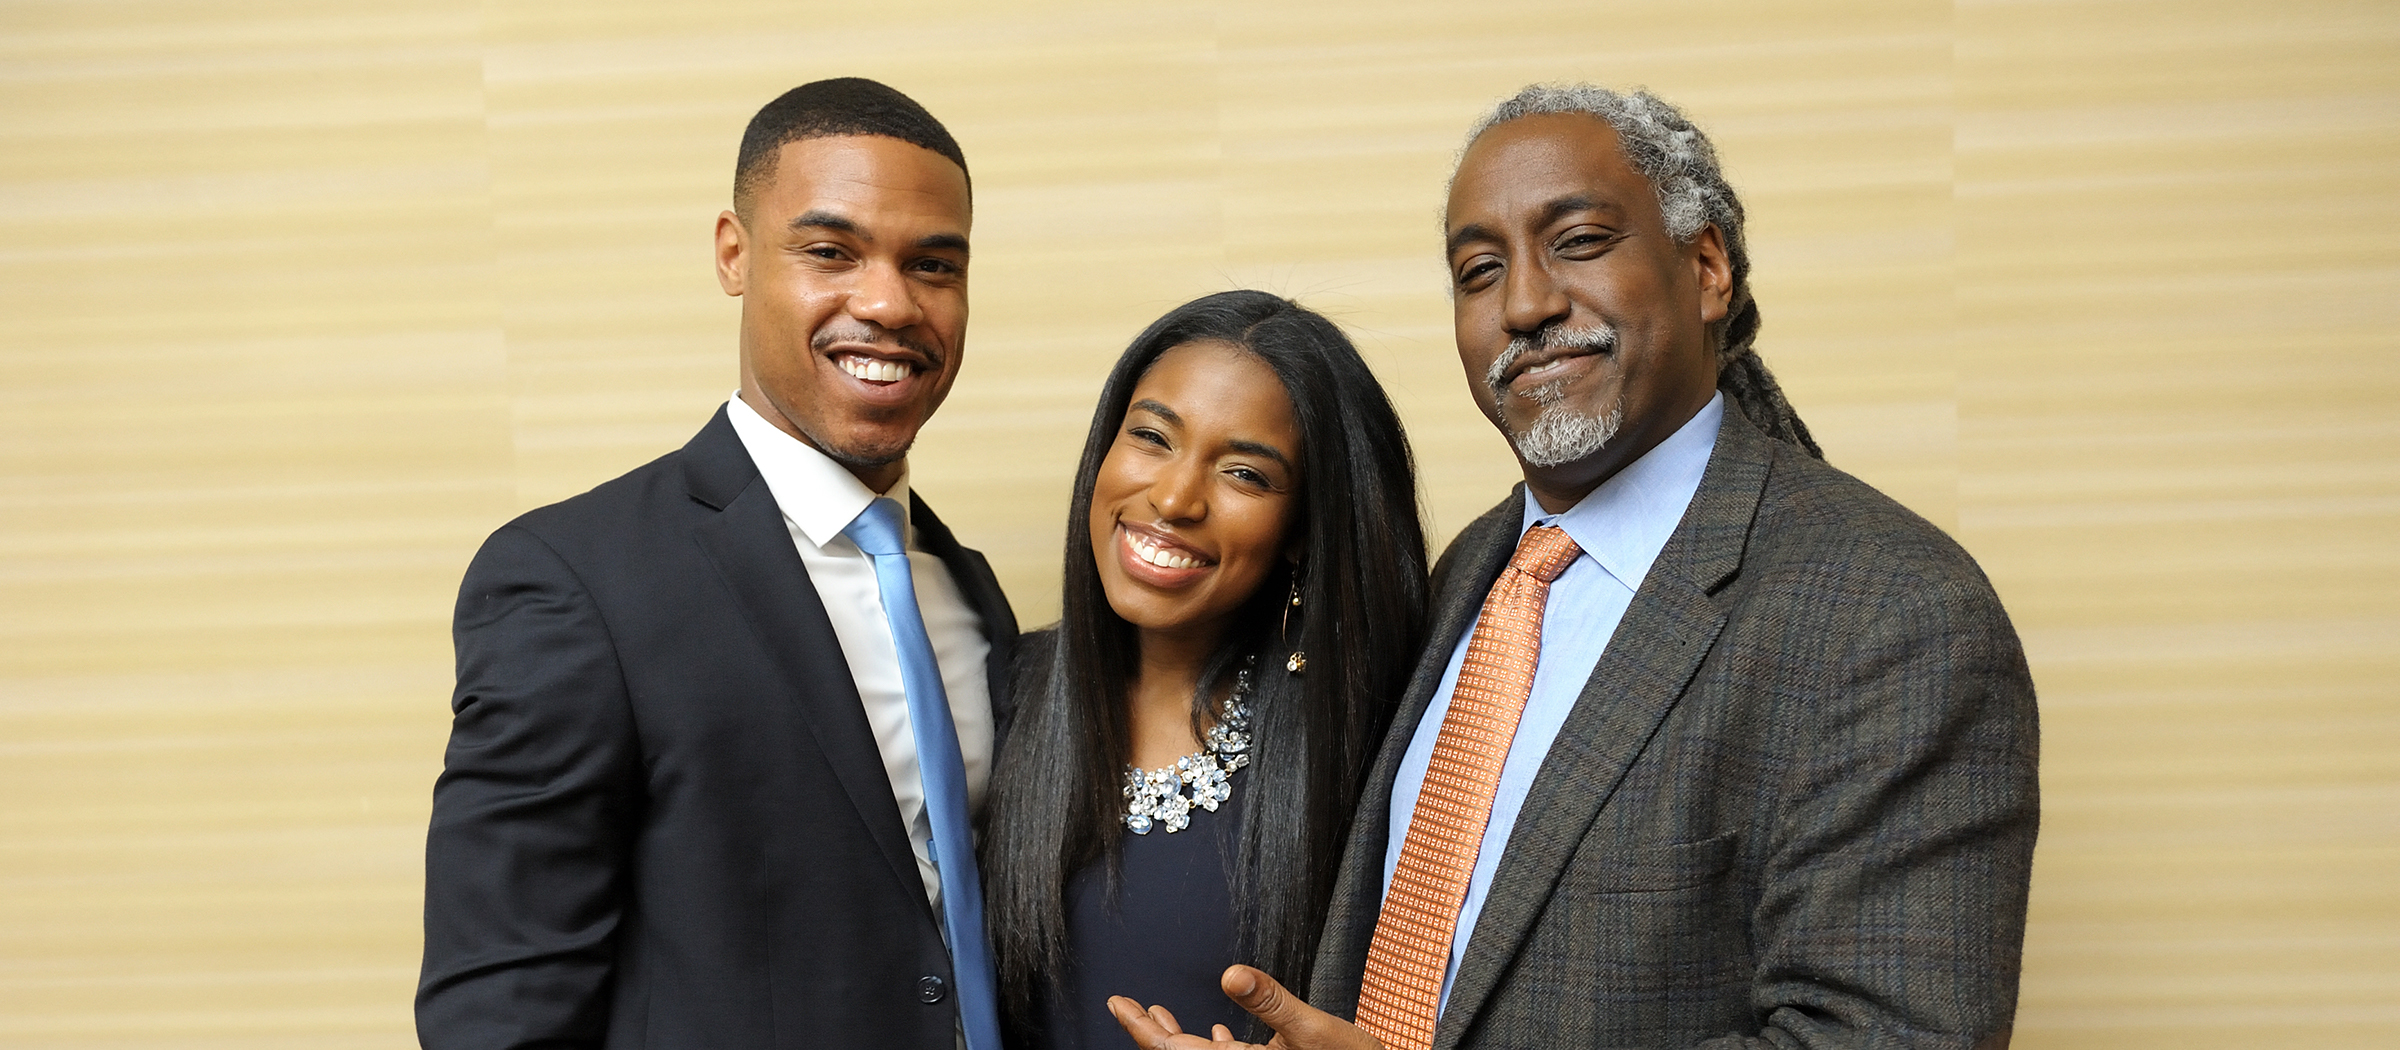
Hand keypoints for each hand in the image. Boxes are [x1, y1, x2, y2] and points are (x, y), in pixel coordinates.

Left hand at [1109, 964, 1381, 1049]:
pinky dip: (1215, 1044)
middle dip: (1150, 1031)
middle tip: (1122, 1003)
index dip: (1142, 1029)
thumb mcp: (1317, 1030)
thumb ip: (1273, 1002)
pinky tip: (1215, 1032)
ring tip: (1155, 1013)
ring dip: (1178, 1036)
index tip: (1117, 1002)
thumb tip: (1231, 974)